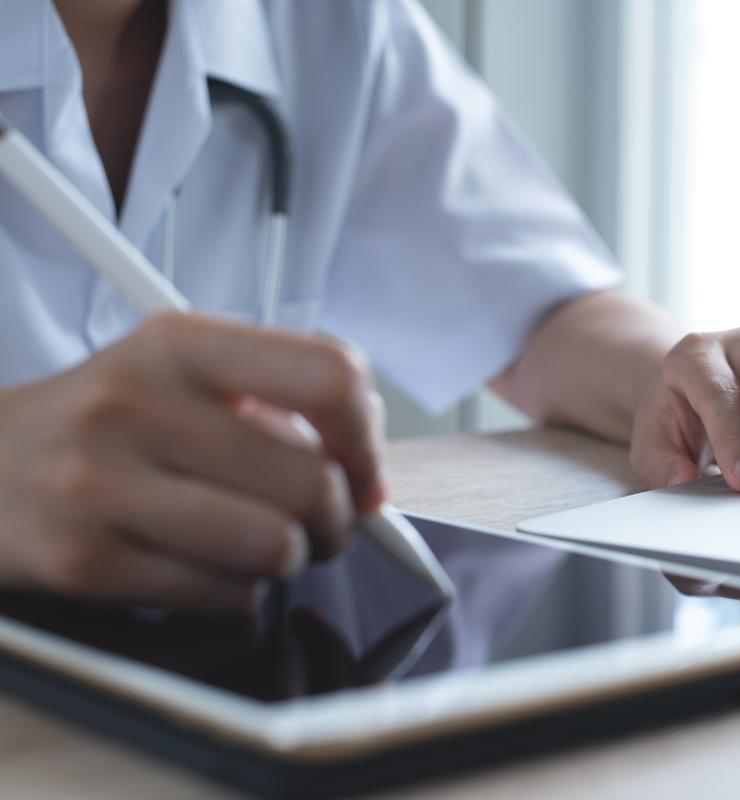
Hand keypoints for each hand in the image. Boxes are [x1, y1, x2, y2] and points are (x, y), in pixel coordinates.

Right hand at [0, 313, 386, 611]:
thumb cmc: (109, 422)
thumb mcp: (185, 374)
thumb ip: (283, 405)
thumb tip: (371, 479)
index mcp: (180, 343)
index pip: (326, 375)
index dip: (367, 437)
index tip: (366, 471)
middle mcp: (137, 404)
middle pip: (311, 482)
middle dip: (337, 520)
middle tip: (320, 523)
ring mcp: (104, 486)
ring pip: (276, 548)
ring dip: (289, 559)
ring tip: (261, 543)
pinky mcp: (86, 563)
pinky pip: (225, 597)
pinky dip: (238, 593)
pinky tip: (207, 566)